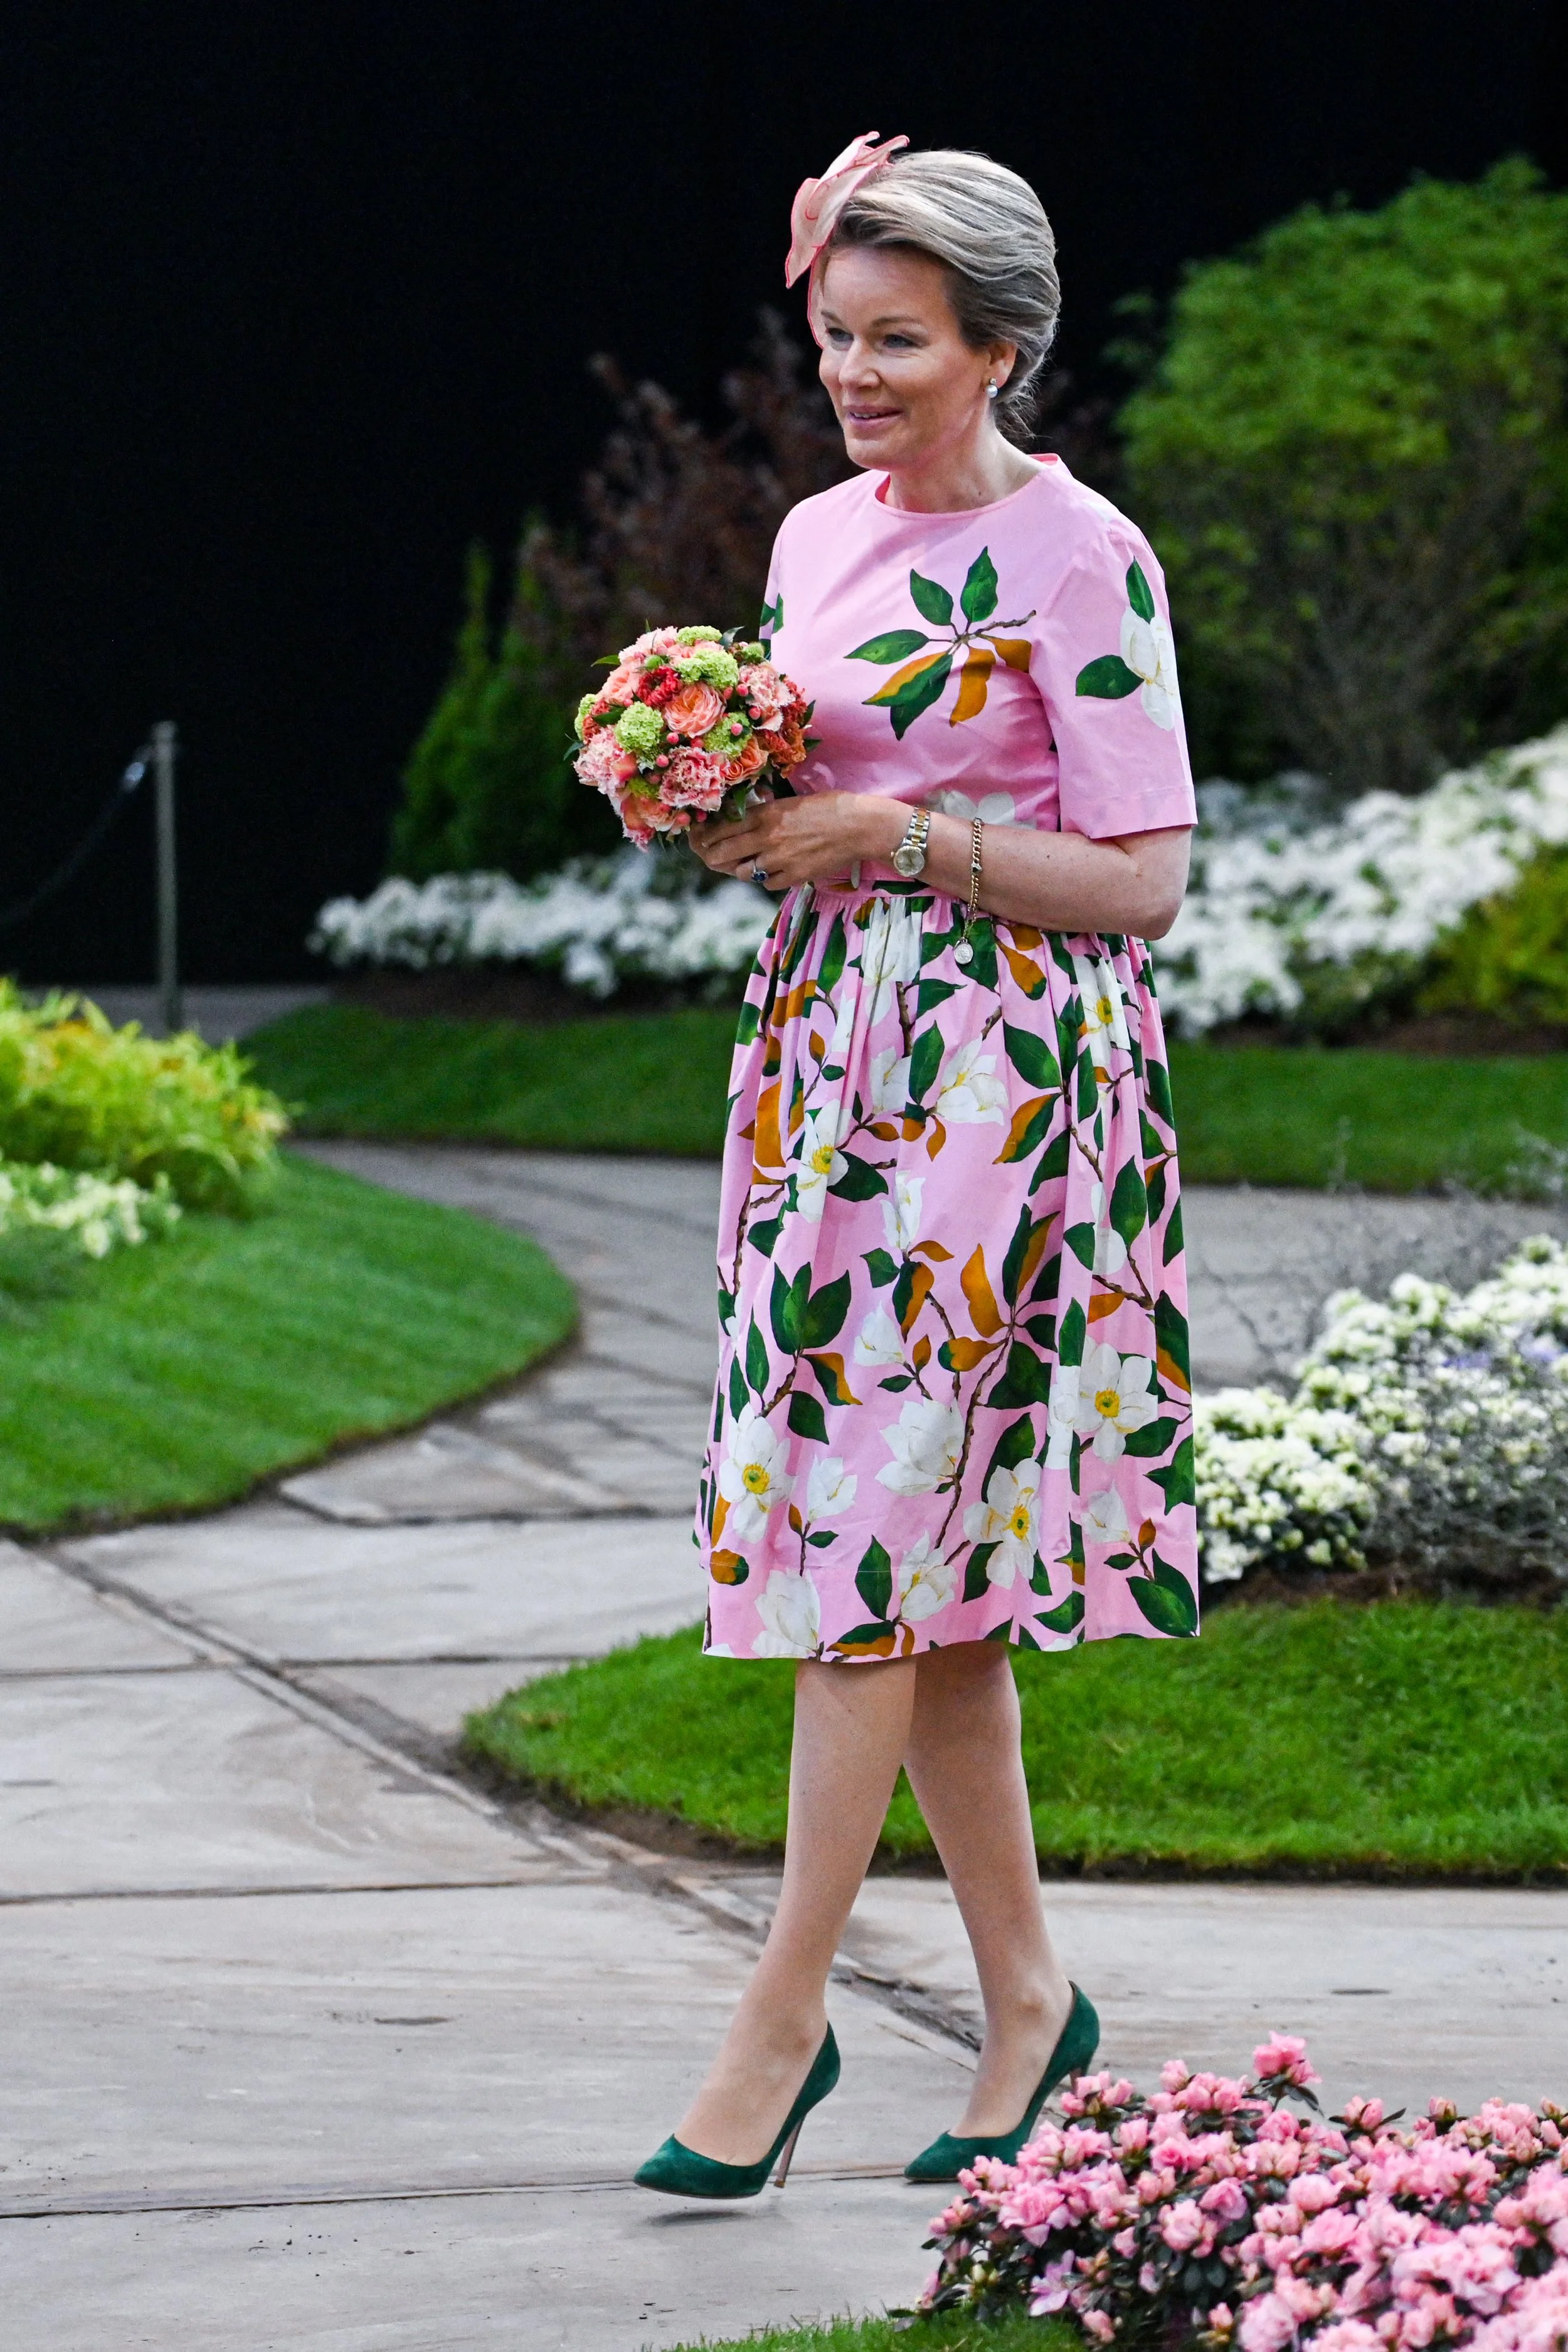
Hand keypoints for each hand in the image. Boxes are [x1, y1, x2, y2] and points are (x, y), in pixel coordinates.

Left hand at [690, 791, 905, 891]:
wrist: (860, 826)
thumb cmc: (830, 806)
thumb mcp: (791, 801)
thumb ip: (766, 810)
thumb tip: (745, 814)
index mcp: (765, 814)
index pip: (720, 829)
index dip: (704, 836)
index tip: (697, 838)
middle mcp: (766, 838)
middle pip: (722, 854)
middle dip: (712, 856)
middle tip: (709, 856)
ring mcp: (779, 860)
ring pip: (743, 872)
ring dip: (739, 868)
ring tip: (742, 863)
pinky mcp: (794, 877)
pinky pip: (766, 884)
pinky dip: (764, 879)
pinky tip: (769, 871)